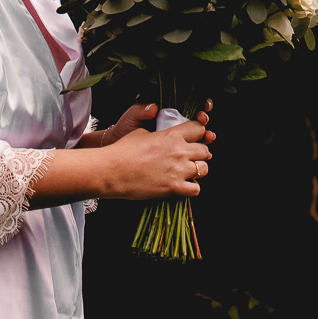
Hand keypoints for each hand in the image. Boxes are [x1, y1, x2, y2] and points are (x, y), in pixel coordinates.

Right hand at [99, 99, 215, 200]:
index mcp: (171, 135)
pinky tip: (184, 185)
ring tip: (189, 171)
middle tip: (193, 156)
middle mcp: (178, 151)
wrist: (112, 170)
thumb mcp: (142, 132)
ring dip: (198, 170)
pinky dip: (192, 188)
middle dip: (200, 153)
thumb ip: (159, 133)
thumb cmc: (123, 150)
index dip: (199, 133)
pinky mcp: (173, 188)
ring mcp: (177, 170)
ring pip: (204, 169)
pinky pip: (196, 189)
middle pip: (205, 150)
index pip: (199, 129)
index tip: (196, 137)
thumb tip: (163, 135)